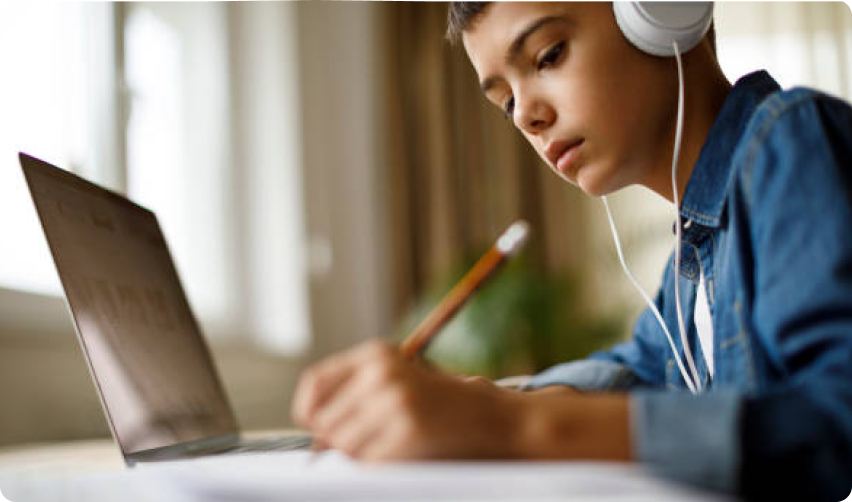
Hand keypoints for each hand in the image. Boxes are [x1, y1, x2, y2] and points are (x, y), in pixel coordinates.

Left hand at [292, 339, 521, 460]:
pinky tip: (402, 453)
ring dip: (360, 455)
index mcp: (376, 354)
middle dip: (339, 440)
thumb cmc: (437, 403)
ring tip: (390, 443)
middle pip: (325, 421)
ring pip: (343, 446)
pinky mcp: (407, 430)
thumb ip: (355, 397)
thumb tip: (315, 439)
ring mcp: (395, 401)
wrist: (489, 415)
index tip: (316, 426)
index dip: (308, 410)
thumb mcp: (396, 382)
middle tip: (369, 439)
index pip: (315, 382)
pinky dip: (379, 466)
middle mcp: (381, 372)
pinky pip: (368, 463)